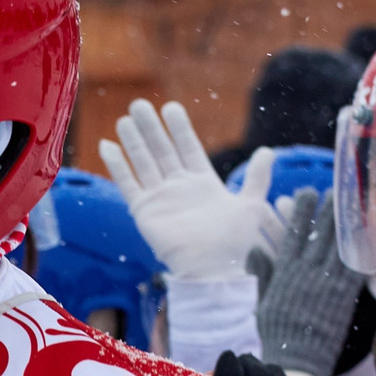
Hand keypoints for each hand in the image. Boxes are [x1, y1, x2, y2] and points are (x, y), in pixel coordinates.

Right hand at [100, 101, 282, 279]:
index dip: (179, 128)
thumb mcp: (251, 205)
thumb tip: (268, 151)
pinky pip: (127, 184)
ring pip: (143, 162)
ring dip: (133, 141)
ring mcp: (160, 198)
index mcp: (203, 183)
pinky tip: (107, 145)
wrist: (213, 271)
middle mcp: (179, 187)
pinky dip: (117, 165)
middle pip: (162, 150)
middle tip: (140, 104)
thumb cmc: (235, 243)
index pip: (188, 147)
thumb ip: (257, 178)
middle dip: (151, 127)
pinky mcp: (144, 211)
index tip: (171, 107)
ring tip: (125, 119)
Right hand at [250, 192, 362, 375]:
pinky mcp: (343, 298)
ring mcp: (326, 284)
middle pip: (320, 234)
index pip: (293, 233)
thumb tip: (256, 249)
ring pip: (339, 246)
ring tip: (354, 206)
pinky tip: (370, 237)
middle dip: (329, 210)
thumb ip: (264, 273)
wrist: (296, 360)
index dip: (301, 211)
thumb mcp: (262, 301)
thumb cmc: (276, 333)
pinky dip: (363, 252)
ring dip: (347, 224)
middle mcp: (305, 273)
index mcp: (284, 272)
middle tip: (338, 190)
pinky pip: (356, 268)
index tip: (307, 193)